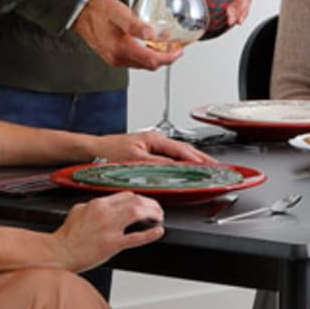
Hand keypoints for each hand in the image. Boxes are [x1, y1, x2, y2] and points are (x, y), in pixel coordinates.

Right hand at [51, 193, 165, 271]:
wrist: (59, 252)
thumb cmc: (67, 236)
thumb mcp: (78, 211)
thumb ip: (92, 206)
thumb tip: (102, 205)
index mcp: (97, 204)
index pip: (125, 195)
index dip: (139, 198)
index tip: (144, 203)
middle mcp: (105, 213)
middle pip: (135, 200)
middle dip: (150, 204)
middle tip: (157, 210)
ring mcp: (109, 228)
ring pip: (138, 213)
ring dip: (152, 214)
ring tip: (159, 217)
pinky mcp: (112, 244)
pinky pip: (136, 237)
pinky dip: (150, 234)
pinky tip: (158, 231)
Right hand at [74, 0, 185, 71]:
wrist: (80, 13)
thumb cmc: (97, 11)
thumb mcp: (119, 13)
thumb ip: (136, 25)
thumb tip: (152, 35)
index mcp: (121, 49)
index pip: (152, 60)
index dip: (169, 57)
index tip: (178, 50)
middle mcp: (118, 58)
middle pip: (149, 65)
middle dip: (166, 58)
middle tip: (176, 48)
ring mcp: (115, 59)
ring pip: (143, 64)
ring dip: (156, 57)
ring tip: (166, 45)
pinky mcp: (114, 56)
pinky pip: (135, 60)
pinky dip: (146, 55)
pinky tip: (150, 44)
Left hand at [93, 129, 212, 165]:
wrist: (92, 151)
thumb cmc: (108, 153)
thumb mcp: (135, 160)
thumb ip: (158, 164)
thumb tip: (176, 167)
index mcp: (154, 140)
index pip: (183, 151)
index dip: (199, 160)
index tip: (212, 166)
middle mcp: (154, 141)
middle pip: (185, 150)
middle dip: (202, 159)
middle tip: (217, 168)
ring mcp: (151, 147)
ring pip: (178, 154)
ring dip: (193, 160)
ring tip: (207, 168)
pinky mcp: (147, 153)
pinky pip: (170, 158)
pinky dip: (182, 163)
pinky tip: (185, 168)